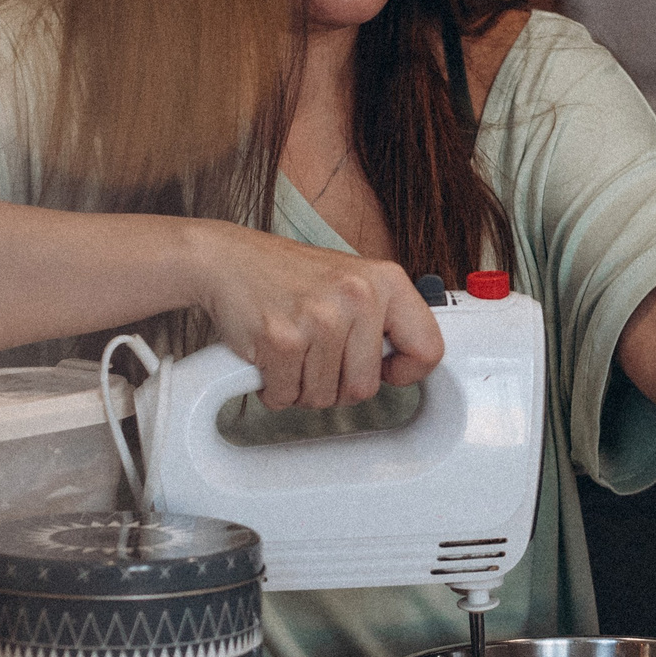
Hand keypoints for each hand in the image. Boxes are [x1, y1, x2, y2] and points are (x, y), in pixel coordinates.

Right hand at [192, 225, 442, 408]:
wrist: (226, 259)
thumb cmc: (289, 275)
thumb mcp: (353, 281)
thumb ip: (385, 319)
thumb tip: (411, 365)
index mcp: (386, 280)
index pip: (429, 349)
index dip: (406, 372)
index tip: (386, 369)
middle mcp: (358, 296)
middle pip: (366, 388)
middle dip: (338, 385)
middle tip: (319, 357)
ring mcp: (319, 318)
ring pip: (324, 397)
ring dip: (303, 387)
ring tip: (294, 350)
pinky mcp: (281, 339)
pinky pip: (286, 396)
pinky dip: (275, 388)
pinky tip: (270, 356)